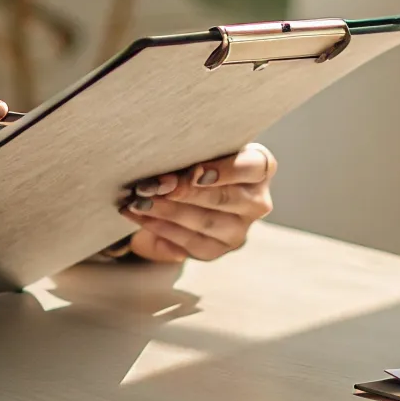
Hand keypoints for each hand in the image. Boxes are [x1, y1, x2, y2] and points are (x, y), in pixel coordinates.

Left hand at [119, 144, 276, 261]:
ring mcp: (239, 230)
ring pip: (205, 222)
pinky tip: (139, 215)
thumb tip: (168, 175)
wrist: (186, 193)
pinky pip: (189, 242)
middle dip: (186, 192)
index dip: (226, 170)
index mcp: (260, 169)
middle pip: (225, 198)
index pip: (254, 167)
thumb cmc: (195, 161)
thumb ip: (192, 154)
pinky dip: (160, 227)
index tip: (196, 171)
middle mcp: (256, 202)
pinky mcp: (217, 250)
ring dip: (167, 210)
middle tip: (155, 185)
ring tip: (139, 200)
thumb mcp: (199, 150)